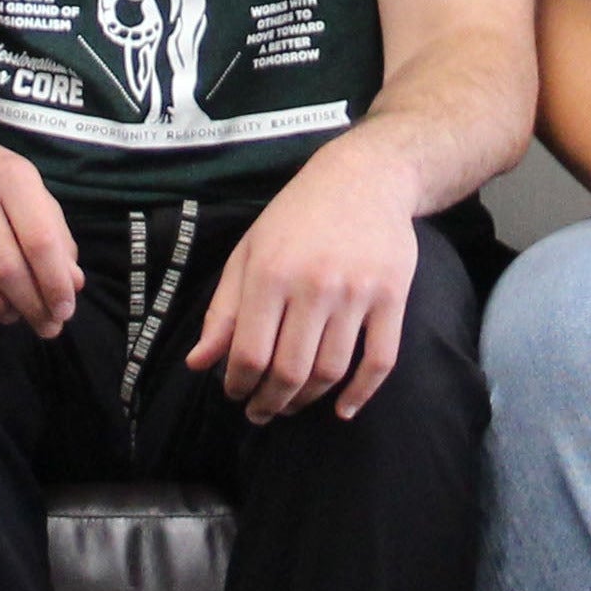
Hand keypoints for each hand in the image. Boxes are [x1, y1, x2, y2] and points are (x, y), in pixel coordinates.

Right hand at [0, 111, 82, 335]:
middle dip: (28, 305)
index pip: (40, 240)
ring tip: (8, 313)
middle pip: (4, 265)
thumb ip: (54, 236)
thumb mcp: (29, 192)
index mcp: (12, 175)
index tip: (63, 312)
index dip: (55, 284)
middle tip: (41, 325)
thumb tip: (72, 285)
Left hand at [187, 144, 418, 422]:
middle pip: (290, 370)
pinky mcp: (392, 297)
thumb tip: (198, 363)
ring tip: (292, 405)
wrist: (365, 178)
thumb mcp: (248, 252)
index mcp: (270, 272)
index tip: (235, 394)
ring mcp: (356, 293)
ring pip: (331, 371)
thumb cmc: (296, 216)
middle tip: (261, 412)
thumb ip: (224, 310)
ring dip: (308, 400)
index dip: (238, 384)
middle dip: (270, 403)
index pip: (249, 352)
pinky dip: (361, 394)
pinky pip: (379, 361)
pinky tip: (343, 409)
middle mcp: (314, 285)